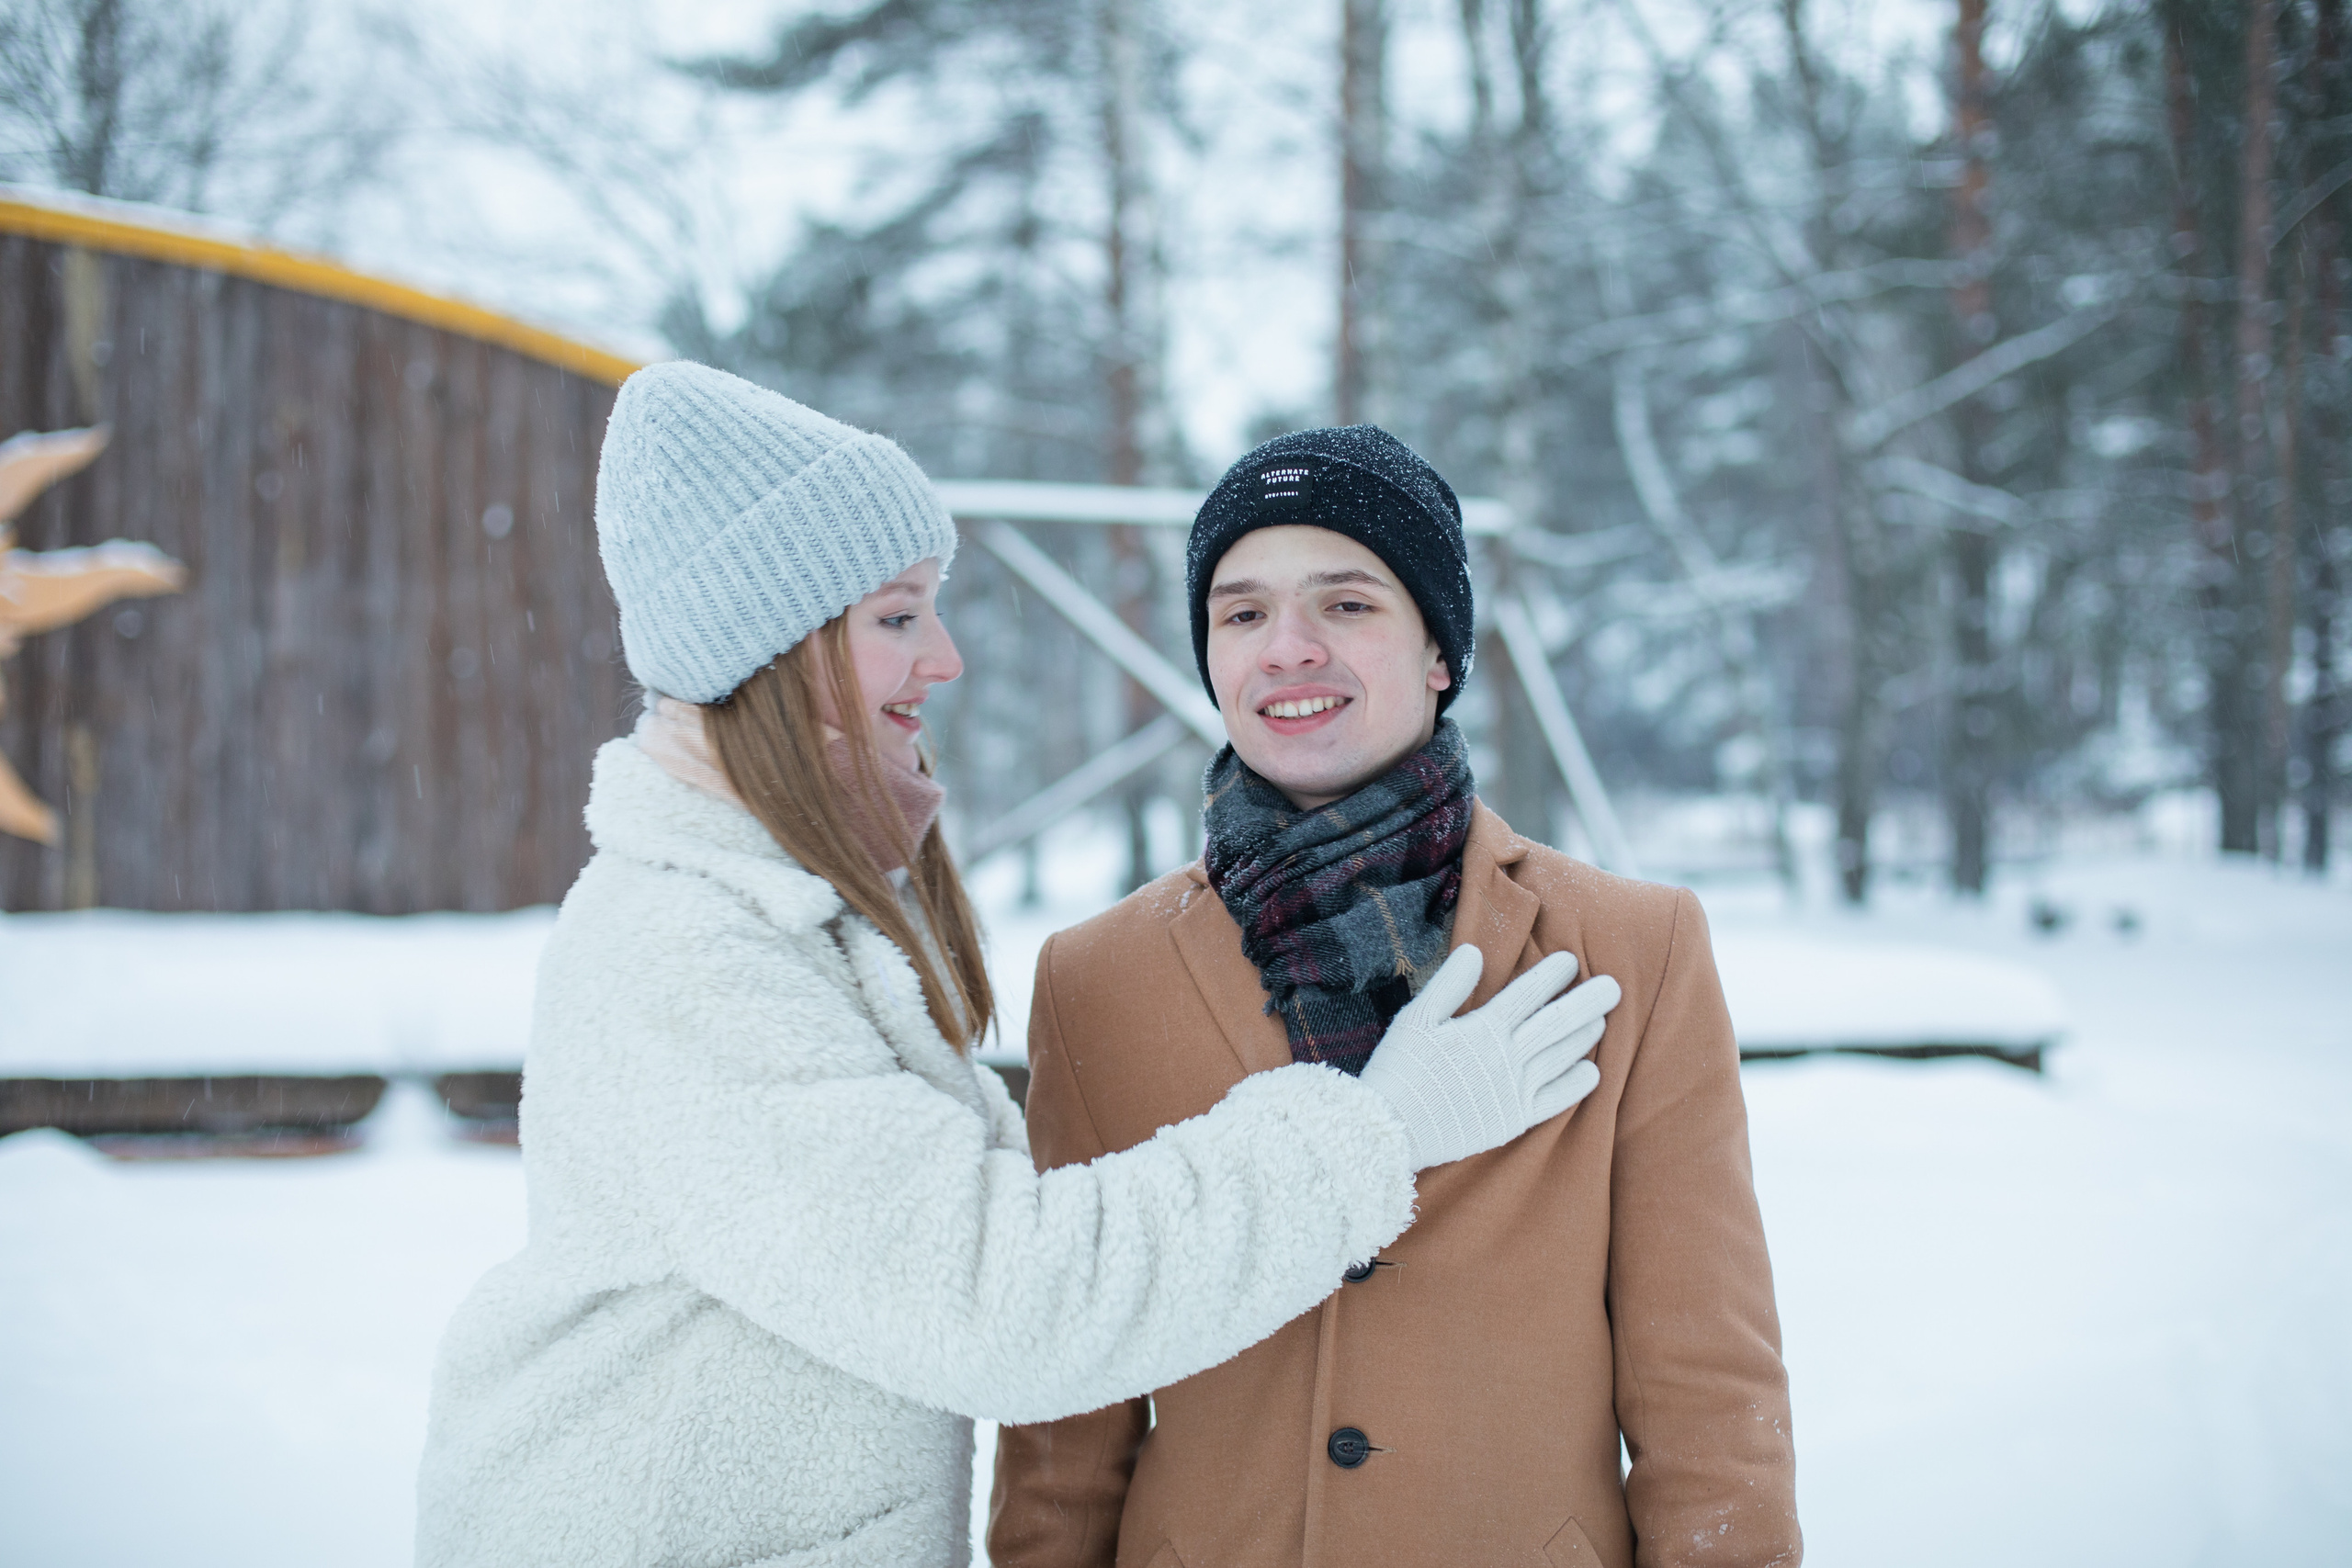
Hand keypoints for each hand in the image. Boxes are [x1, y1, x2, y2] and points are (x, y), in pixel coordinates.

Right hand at [1356, 945, 1620, 1170]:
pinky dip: (1576, 1083)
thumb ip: (1449, 985)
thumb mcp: (1416, 1019)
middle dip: (1586, 1002)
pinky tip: (1592, 1071)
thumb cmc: (1399, 1070)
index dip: (1551, 976)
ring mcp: (1515, 1090)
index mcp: (1483, 1029)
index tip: (1571, 960)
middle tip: (1615, 987)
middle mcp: (1506, 1057)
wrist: (1392, 1129)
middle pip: (1556, 1023)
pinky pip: (1556, 1099)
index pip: (1527, 995)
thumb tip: (1475, 952)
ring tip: (1602, 1020)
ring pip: (1561, 1056)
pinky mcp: (1515, 1119)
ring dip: (1584, 1036)